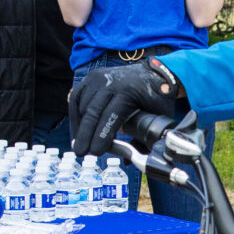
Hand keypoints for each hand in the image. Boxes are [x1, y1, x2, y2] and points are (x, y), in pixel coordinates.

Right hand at [70, 57, 188, 158]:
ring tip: (81, 144)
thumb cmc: (156, 97)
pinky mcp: (90, 78)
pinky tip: (78, 130)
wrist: (153, 73)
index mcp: (128, 92)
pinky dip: (76, 115)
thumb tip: (129, 161)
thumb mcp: (157, 117)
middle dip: (85, 135)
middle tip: (81, 153)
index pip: (111, 116)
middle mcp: (110, 82)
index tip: (96, 152)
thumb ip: (143, 139)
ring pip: (82, 106)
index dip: (101, 135)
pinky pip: (76, 98)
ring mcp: (98, 78)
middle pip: (92, 112)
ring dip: (80, 127)